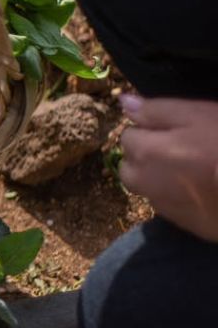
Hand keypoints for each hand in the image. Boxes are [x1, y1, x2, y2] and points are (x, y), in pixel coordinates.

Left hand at [119, 94, 217, 242]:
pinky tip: (203, 190)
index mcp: (146, 152)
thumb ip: (156, 110)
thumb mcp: (197, 115)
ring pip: (147, 188)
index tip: (174, 130)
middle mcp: (146, 182)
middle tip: (179, 149)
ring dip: (158, 179)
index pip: (127, 136)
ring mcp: (165, 207)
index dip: (149, 130)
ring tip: (192, 170)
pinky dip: (178, 197)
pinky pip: (169, 206)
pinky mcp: (186, 225)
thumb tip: (123, 102)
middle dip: (145, 157)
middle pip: (130, 167)